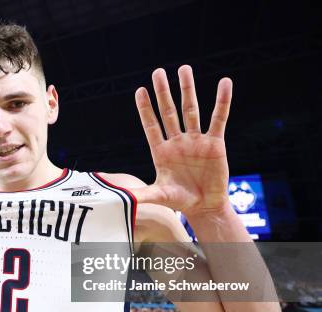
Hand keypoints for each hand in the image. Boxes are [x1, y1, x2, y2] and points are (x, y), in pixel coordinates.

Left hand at [132, 65, 231, 218]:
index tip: (139, 90)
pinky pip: (219, 119)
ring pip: (191, 110)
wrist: (205, 206)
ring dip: (187, 89)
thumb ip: (141, 194)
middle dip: (163, 92)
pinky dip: (222, 101)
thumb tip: (121, 198)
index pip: (151, 125)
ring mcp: (196, 140)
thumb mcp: (159, 195)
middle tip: (158, 72)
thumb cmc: (180, 200)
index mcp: (161, 151)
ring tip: (184, 69)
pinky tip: (224, 83)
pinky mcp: (215, 143)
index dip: (145, 109)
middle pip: (168, 111)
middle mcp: (177, 141)